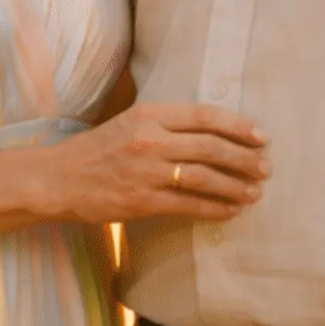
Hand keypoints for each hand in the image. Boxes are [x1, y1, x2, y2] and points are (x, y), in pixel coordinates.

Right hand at [41, 102, 268, 224]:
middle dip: (245, 158)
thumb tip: (212, 130)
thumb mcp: (129, 122)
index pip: (204, 115)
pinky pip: (189, 205)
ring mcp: (147, 171)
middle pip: (211, 146)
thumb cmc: (97, 149)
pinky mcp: (143, 200)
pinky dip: (216, 208)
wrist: (59, 178)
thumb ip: (165, 123)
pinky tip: (231, 211)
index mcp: (149, 114)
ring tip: (255, 192)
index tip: (261, 136)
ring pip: (205, 177)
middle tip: (265, 168)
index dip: (238, 125)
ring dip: (236, 186)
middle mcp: (150, 139)